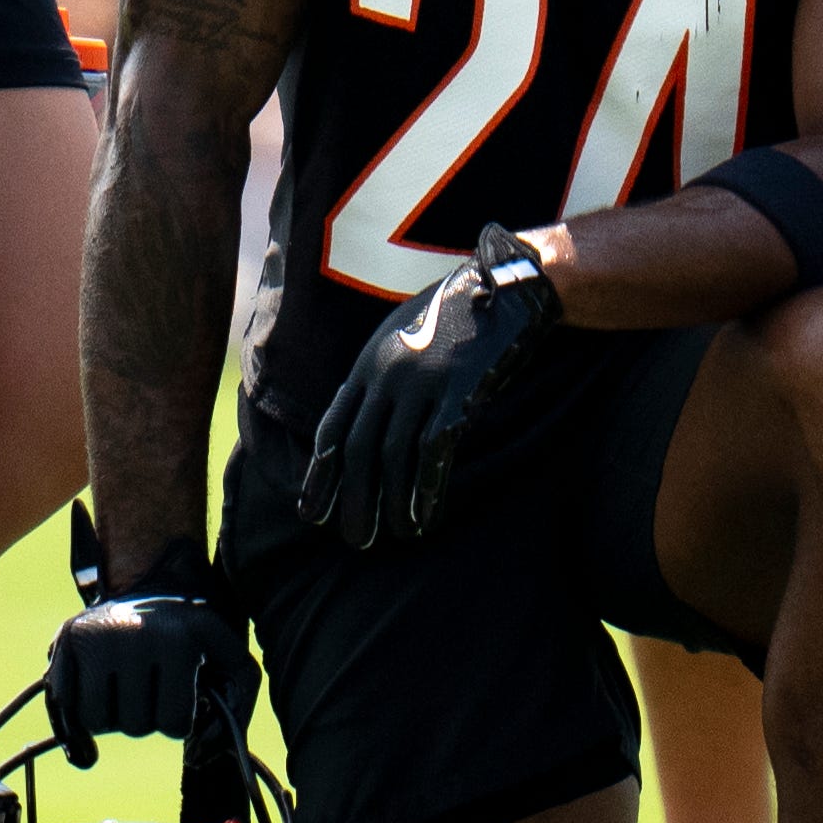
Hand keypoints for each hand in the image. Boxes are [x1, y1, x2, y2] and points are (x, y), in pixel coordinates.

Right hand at [44, 557, 240, 766]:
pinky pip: (63, 705)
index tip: (179, 694)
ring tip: (125, 686)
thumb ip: (237, 709)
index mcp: (180, 641)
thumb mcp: (231, 659)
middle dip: (144, 717)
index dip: (178, 720)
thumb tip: (200, 756)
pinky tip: (97, 688)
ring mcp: (96, 635)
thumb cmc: (193, 637)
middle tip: (149, 687)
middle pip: (134, 726)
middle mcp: (134, 634)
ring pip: (94, 722)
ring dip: (112, 716)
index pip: (174, 724)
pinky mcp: (67, 638)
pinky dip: (77, 708)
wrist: (152, 584)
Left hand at [300, 244, 561, 545]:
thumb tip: (370, 420)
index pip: (333, 427)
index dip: (322, 474)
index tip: (315, 513)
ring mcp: (421, 381)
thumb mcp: (405, 334)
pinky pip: (433, 450)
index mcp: (370, 362)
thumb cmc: (460, 312)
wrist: (507, 282)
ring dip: (392, 502)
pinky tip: (426, 516)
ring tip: (395, 534)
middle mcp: (387, 373)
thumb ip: (384, 375)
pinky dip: (426, 488)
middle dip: (355, 499)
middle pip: (358, 449)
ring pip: (393, 455)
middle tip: (357, 540)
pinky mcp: (458, 390)